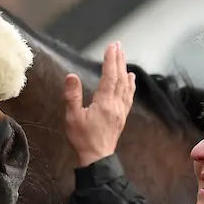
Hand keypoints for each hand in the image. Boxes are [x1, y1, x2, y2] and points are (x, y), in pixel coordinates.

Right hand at [63, 42, 135, 167]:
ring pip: (126, 86)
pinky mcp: (122, 117)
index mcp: (104, 103)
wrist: (97, 158)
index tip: (111, 46)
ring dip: (125, 69)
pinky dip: (130, 85)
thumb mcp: (72, 117)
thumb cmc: (82, 138)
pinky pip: (129, 96)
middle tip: (118, 45)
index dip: (110, 60)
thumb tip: (71, 76)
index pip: (109, 76)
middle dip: (119, 60)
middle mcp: (116, 104)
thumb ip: (72, 96)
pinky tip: (131, 80)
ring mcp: (121, 110)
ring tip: (124, 57)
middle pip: (120, 78)